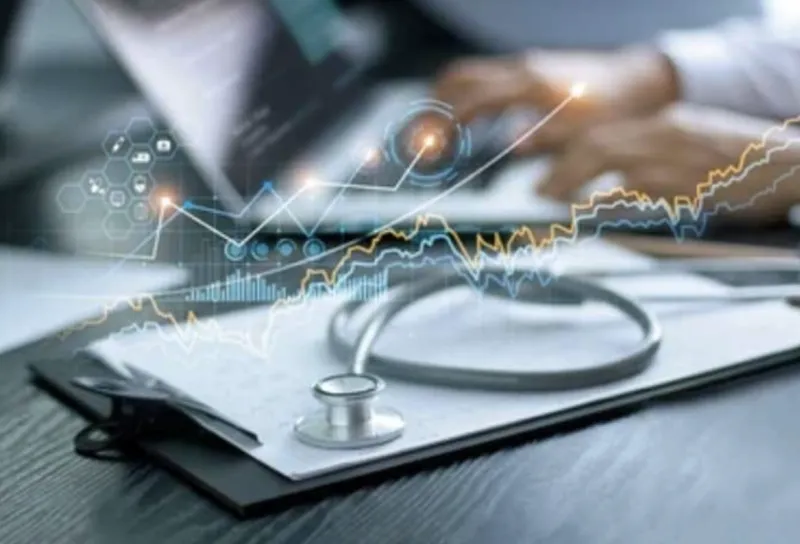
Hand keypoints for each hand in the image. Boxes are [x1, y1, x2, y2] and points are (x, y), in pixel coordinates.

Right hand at [432, 48, 679, 152]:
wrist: (638, 79)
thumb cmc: (616, 109)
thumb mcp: (587, 131)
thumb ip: (547, 139)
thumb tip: (510, 146)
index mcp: (532, 86)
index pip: (471, 99)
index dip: (445, 125)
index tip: (430, 152)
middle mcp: (521, 70)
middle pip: (456, 78)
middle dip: (431, 110)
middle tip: (419, 145)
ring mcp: (522, 67)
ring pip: (466, 75)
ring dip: (443, 104)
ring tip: (434, 140)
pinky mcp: (526, 72)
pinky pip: (483, 81)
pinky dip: (463, 101)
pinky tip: (465, 129)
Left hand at [536, 104, 799, 221]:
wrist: (790, 164)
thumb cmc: (742, 163)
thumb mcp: (691, 147)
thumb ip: (651, 160)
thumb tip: (612, 188)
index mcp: (664, 123)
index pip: (601, 132)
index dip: (567, 154)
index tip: (546, 174)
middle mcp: (664, 134)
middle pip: (595, 143)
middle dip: (560, 169)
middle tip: (538, 191)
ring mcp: (674, 158)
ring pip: (608, 159)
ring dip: (572, 182)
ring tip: (554, 203)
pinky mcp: (686, 185)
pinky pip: (636, 191)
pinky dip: (607, 201)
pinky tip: (591, 213)